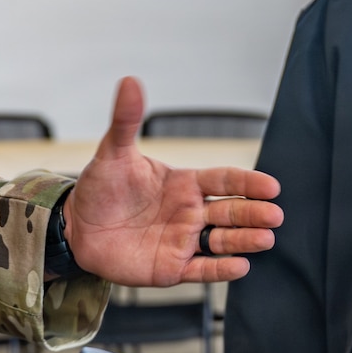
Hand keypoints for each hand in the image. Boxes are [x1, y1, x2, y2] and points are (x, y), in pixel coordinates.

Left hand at [65, 77, 281, 284]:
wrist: (77, 228)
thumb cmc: (100, 188)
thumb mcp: (113, 152)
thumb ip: (126, 120)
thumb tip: (129, 82)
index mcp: (184, 183)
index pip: (224, 181)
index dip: (248, 183)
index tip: (271, 186)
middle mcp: (190, 212)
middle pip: (231, 212)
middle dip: (254, 213)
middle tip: (274, 214)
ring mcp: (183, 241)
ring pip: (223, 241)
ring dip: (245, 240)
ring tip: (265, 238)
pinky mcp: (172, 268)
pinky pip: (202, 270)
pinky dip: (222, 269)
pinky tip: (240, 265)